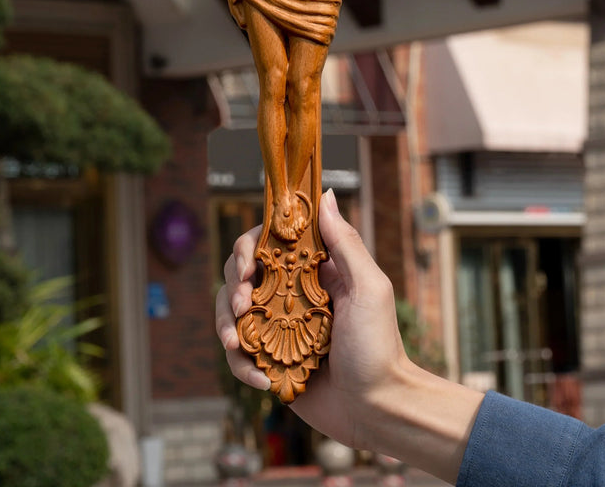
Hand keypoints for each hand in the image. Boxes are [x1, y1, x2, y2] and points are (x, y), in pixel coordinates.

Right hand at [217, 191, 408, 447]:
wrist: (377, 409)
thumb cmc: (379, 346)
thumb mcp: (369, 288)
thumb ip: (345, 242)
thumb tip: (324, 195)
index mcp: (313, 271)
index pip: (270, 242)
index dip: (251, 246)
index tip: (249, 263)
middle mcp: (291, 295)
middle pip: (243, 274)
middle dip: (234, 285)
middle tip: (243, 303)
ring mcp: (278, 328)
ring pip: (232, 312)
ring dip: (226, 322)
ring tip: (234, 342)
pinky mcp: (270, 361)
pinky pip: (240, 356)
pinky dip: (241, 365)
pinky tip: (260, 379)